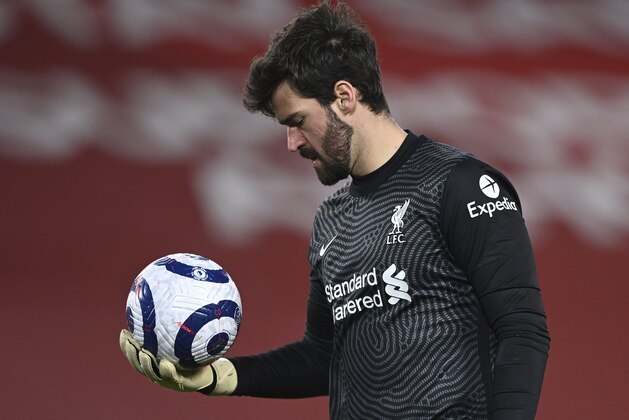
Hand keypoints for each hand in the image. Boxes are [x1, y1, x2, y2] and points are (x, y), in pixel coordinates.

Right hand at [119, 329, 236, 394]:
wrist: (210, 371)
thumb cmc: (196, 352)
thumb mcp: (187, 337)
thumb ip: (178, 324)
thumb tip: (176, 297)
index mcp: (156, 360)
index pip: (137, 352)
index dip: (127, 344)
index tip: (123, 332)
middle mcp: (158, 370)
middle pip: (139, 364)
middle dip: (132, 354)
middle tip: (129, 341)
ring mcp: (169, 379)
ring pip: (152, 373)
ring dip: (146, 364)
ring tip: (143, 353)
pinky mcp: (181, 384)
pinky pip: (173, 378)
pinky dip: (167, 371)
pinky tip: (165, 363)